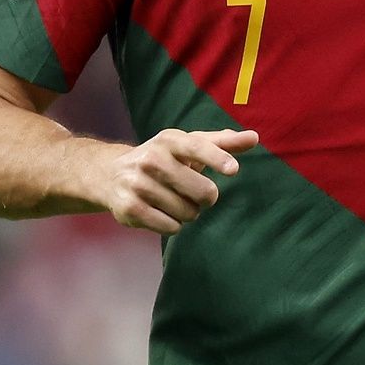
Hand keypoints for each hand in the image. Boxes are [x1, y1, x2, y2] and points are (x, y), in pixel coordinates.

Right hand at [103, 128, 258, 234]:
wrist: (110, 174)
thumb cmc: (162, 158)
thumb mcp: (187, 145)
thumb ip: (222, 142)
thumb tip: (254, 137)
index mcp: (168, 140)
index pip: (196, 147)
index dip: (216, 158)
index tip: (234, 169)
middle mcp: (151, 159)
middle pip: (201, 191)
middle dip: (206, 198)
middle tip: (196, 193)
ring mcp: (138, 184)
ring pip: (187, 212)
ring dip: (188, 212)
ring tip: (173, 200)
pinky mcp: (129, 209)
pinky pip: (170, 227)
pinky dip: (173, 224)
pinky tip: (161, 212)